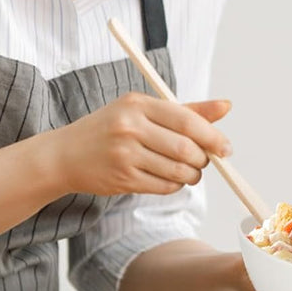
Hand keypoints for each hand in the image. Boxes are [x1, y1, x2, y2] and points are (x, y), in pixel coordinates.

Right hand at [50, 93, 232, 196]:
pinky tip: (172, 178)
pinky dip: (176, 185)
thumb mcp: (143, 110)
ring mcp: (124, 155)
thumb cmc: (112, 128)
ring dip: (193, 175)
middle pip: (186, 148)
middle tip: (206, 160)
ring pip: (178, 170)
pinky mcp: (122, 179)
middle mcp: (130, 128)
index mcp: (139, 104)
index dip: (213, 136)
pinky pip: (164, 186)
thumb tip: (226, 106)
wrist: (65, 154)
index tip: (226, 147)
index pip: (187, 121)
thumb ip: (187, 110)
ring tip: (191, 171)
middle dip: (204, 159)